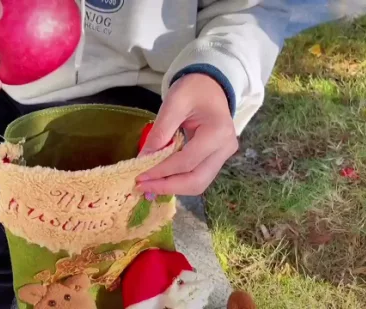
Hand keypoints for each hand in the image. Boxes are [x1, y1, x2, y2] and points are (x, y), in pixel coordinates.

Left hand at [136, 73, 238, 195]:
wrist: (210, 84)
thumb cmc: (193, 89)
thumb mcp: (173, 103)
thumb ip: (160, 132)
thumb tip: (143, 159)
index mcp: (217, 133)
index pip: (186, 162)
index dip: (161, 172)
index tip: (140, 177)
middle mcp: (225, 149)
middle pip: (196, 180)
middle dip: (167, 187)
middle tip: (142, 187)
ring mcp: (223, 156)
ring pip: (198, 183)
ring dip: (172, 187)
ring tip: (149, 185)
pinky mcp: (216, 159)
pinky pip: (197, 176)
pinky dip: (178, 180)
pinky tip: (160, 178)